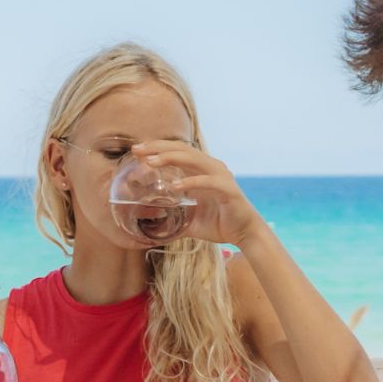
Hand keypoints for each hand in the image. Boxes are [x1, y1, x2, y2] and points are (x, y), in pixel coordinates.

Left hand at [126, 140, 265, 248]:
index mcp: (202, 170)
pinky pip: (208, 182)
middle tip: (137, 150)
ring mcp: (221, 176)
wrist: (245, 234)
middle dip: (158, 147)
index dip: (157, 148)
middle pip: (182, 149)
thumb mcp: (189, 220)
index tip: (137, 150)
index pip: (177, 151)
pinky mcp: (228, 189)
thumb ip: (172, 217)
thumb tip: (149, 225)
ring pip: (193, 160)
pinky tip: (175, 186)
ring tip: (151, 162)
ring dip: (171, 158)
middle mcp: (211, 168)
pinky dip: (191, 182)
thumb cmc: (218, 224)